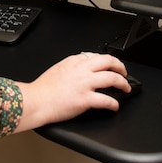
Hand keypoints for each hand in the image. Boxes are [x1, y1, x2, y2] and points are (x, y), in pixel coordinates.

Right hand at [14, 52, 128, 131]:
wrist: (36, 101)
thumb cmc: (42, 89)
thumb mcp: (57, 68)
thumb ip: (71, 66)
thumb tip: (81, 67)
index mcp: (73, 62)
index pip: (96, 56)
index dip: (106, 61)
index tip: (109, 66)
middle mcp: (81, 70)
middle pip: (108, 62)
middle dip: (120, 67)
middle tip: (124, 73)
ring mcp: (84, 84)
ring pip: (112, 78)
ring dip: (123, 83)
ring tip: (126, 88)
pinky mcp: (85, 99)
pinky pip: (106, 100)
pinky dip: (114, 104)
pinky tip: (115, 106)